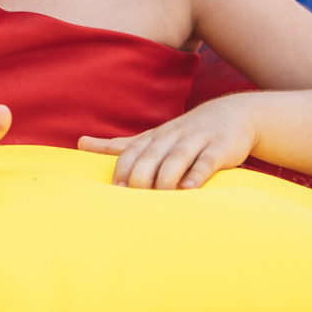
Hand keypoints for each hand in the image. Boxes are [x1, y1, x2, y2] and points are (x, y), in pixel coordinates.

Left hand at [80, 96, 257, 188]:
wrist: (232, 114)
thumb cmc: (181, 133)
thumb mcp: (149, 137)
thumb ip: (117, 144)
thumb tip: (80, 143)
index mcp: (153, 138)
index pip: (131, 152)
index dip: (122, 170)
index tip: (116, 192)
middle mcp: (172, 137)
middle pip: (152, 156)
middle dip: (141, 176)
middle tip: (134, 197)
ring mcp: (197, 141)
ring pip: (178, 158)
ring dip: (167, 176)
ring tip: (160, 195)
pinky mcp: (220, 148)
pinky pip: (207, 161)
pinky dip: (198, 174)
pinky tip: (190, 188)